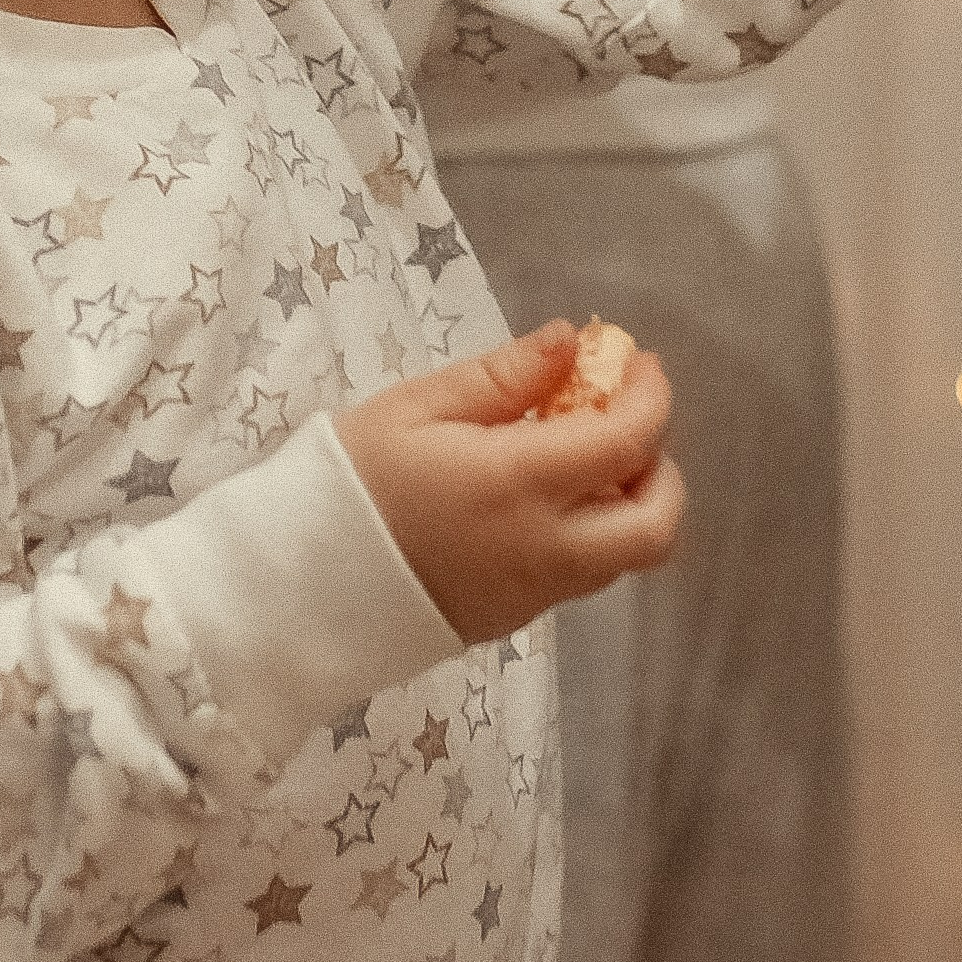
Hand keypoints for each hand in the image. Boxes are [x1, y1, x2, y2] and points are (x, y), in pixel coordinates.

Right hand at [338, 322, 684, 643]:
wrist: (300, 584)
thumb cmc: (351, 480)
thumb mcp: (415, 406)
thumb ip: (502, 376)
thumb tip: (571, 341)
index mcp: (519, 484)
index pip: (627, 442)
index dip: (650, 397)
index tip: (640, 364)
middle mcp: (545, 548)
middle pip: (656, 526)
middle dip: (662, 469)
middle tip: (623, 425)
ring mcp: (535, 593)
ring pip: (625, 557)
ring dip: (628, 502)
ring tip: (575, 456)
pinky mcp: (515, 620)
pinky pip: (581, 575)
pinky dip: (590, 532)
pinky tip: (540, 497)